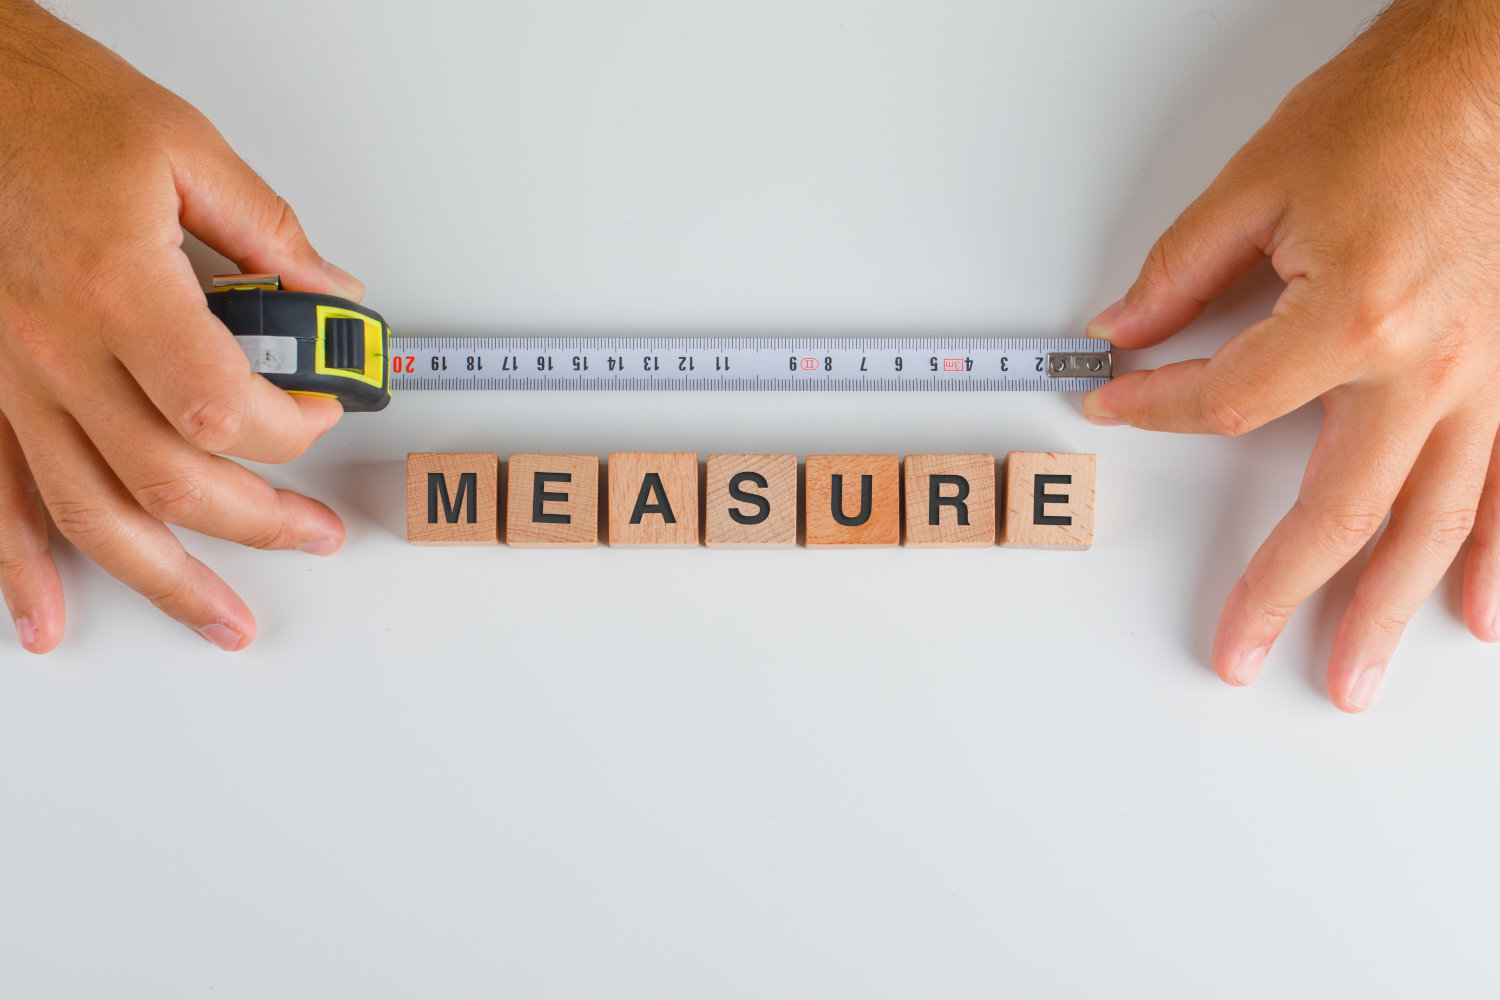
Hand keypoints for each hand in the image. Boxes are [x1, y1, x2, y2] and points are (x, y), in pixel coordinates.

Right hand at [0, 1, 363, 651]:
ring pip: (92, 515)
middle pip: (172, 482)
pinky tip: (48, 617)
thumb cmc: (39, 103)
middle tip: (315, 535)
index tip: (323, 410)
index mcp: (118, 290)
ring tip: (224, 620)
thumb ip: (269, 233)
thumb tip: (332, 295)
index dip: (293, 428)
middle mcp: (55, 351)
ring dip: (167, 580)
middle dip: (261, 522)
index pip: (226, 411)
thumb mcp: (180, 146)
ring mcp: (8, 380)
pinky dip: (21, 570)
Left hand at [1081, 0, 1499, 711]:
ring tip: (1353, 678)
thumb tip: (1120, 331)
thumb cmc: (1399, 107)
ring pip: (1435, 523)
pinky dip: (1497, 556)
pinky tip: (1479, 612)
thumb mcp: (1262, 180)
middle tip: (1239, 654)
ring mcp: (1488, 379)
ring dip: (1389, 609)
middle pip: (1342, 513)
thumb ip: (1182, 273)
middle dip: (1284, 594)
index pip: (1224, 405)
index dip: (1154, 411)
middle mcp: (1430, 366)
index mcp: (1353, 317)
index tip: (1114, 406)